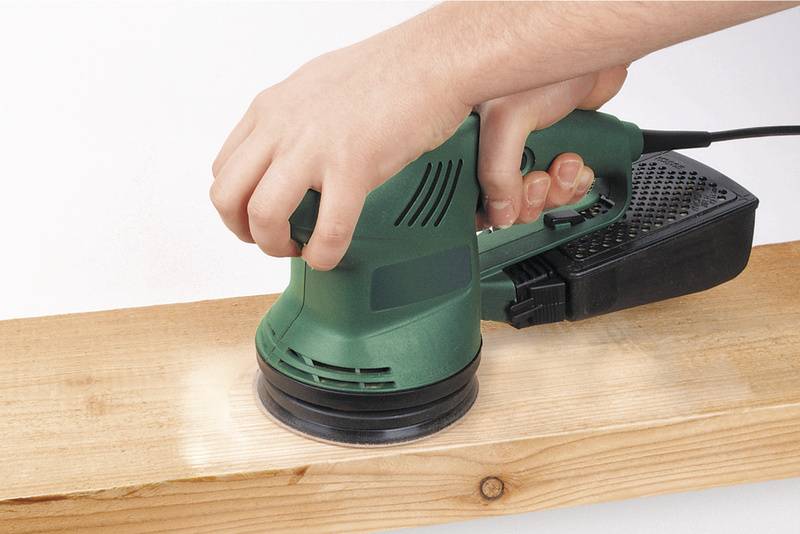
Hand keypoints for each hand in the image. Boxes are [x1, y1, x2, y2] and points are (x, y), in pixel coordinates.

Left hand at [210, 36, 470, 269]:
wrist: (433, 59)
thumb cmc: (388, 69)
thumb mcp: (316, 85)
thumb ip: (294, 120)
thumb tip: (291, 150)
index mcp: (271, 109)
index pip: (224, 169)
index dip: (237, 204)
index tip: (259, 217)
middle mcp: (282, 127)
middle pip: (227, 196)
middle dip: (243, 231)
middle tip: (273, 239)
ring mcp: (314, 147)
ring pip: (263, 216)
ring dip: (274, 245)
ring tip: (298, 248)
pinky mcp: (353, 166)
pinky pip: (327, 230)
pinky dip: (323, 254)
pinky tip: (331, 254)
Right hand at [475, 66, 627, 228]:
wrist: (598, 57)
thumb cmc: (551, 67)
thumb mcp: (508, 119)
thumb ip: (497, 171)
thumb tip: (498, 214)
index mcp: (472, 139)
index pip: (470, 194)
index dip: (489, 210)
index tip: (506, 209)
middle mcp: (496, 149)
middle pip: (508, 204)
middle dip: (532, 199)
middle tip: (540, 179)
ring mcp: (527, 152)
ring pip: (538, 200)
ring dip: (558, 191)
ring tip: (565, 162)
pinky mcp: (555, 154)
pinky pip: (561, 190)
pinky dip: (574, 184)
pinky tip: (577, 162)